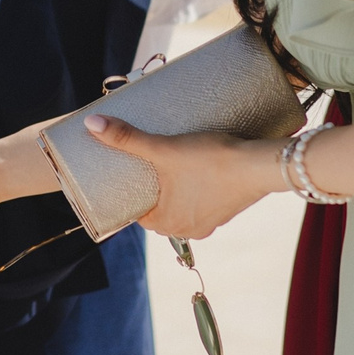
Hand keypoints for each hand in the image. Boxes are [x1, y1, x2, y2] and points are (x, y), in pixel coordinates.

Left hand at [79, 114, 279, 240]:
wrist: (261, 165)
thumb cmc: (211, 161)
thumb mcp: (164, 149)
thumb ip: (127, 138)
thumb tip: (92, 124)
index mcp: (167, 224)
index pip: (137, 214)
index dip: (130, 196)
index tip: (126, 176)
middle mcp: (187, 230)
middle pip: (159, 210)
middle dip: (152, 190)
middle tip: (145, 165)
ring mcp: (210, 222)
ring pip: (182, 206)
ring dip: (175, 190)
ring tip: (169, 164)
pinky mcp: (228, 210)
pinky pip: (203, 202)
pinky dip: (197, 189)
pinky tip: (197, 170)